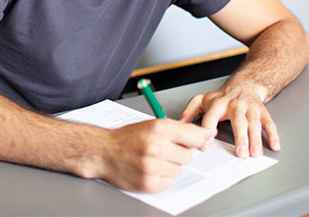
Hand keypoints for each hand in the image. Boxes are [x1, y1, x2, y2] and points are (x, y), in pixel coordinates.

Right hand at [100, 118, 215, 192]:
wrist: (103, 151)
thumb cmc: (126, 137)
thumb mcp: (151, 124)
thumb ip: (177, 129)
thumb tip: (205, 134)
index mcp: (158, 128)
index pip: (193, 136)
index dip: (200, 138)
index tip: (205, 138)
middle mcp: (156, 147)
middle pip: (187, 156)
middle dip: (178, 153)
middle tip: (163, 149)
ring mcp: (152, 167)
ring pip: (178, 170)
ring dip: (169, 166)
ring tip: (152, 159)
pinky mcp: (148, 183)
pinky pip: (169, 182)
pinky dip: (162, 178)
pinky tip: (149, 169)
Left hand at [180, 85, 279, 158]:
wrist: (244, 85)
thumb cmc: (222, 97)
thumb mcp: (202, 100)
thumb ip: (189, 111)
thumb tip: (179, 123)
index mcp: (218, 103)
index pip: (211, 117)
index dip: (207, 131)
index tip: (206, 147)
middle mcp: (235, 105)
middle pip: (237, 121)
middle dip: (240, 137)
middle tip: (240, 153)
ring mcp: (250, 108)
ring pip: (254, 123)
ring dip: (255, 139)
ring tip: (255, 153)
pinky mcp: (262, 111)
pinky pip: (269, 123)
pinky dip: (273, 134)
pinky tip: (274, 146)